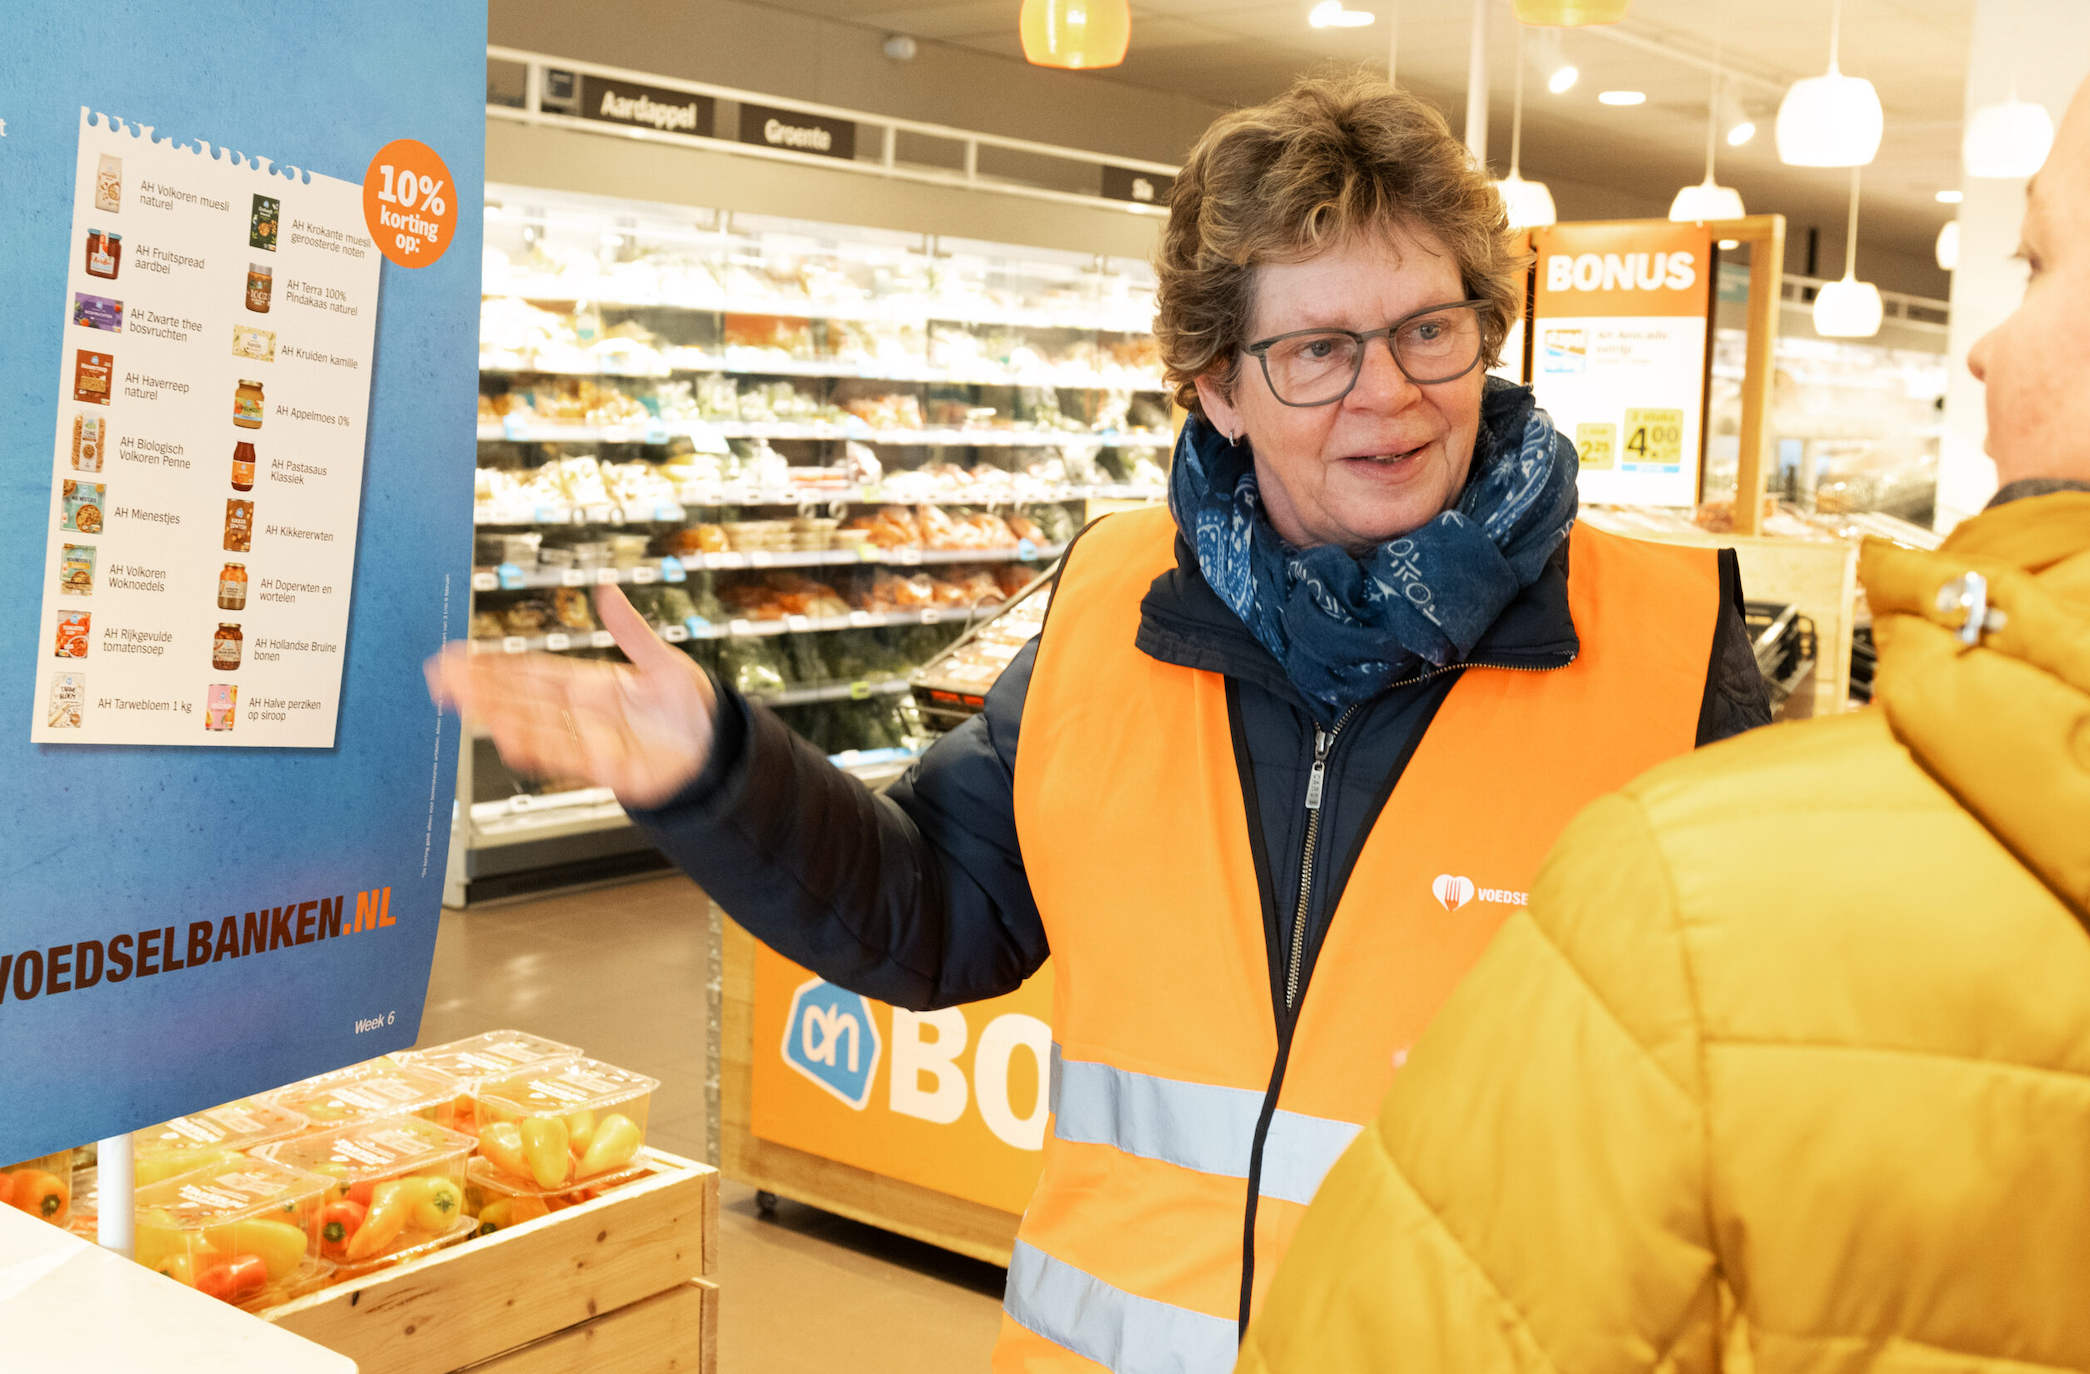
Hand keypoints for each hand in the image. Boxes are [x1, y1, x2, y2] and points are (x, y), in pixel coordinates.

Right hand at [425, 585, 718, 809]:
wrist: (716, 748)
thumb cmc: (689, 705)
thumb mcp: (662, 660)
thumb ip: (632, 631)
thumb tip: (607, 592)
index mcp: (588, 684)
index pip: (530, 672)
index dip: (493, 665)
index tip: (456, 657)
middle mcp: (581, 714)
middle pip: (522, 700)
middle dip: (481, 690)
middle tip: (441, 678)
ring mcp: (591, 742)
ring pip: (537, 729)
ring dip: (502, 718)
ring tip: (468, 707)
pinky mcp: (610, 769)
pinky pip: (569, 759)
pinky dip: (542, 750)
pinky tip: (511, 740)